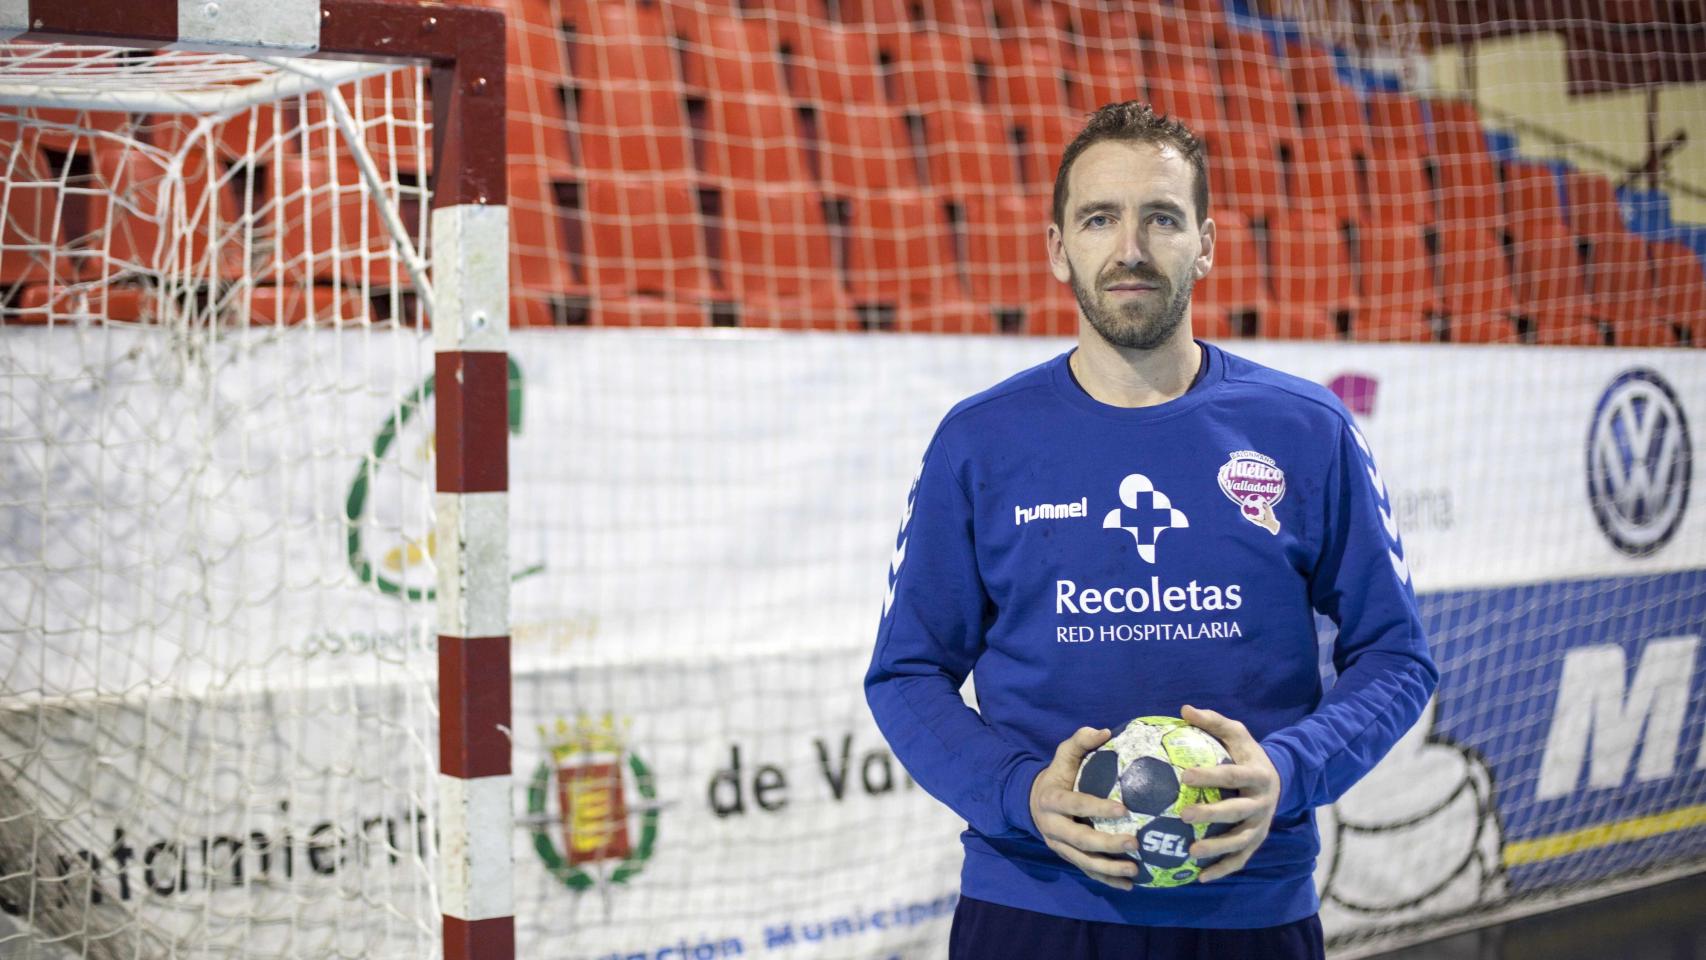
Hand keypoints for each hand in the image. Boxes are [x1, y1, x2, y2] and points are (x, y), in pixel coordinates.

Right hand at [1029, 726, 1140, 890]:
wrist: (1032, 801)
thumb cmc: (1058, 776)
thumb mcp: (1063, 755)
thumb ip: (1080, 741)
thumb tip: (1105, 731)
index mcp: (1052, 801)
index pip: (1075, 805)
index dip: (1097, 808)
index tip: (1124, 809)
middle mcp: (1052, 827)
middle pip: (1080, 840)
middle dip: (1107, 844)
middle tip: (1134, 842)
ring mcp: (1059, 846)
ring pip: (1083, 861)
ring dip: (1109, 868)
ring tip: (1135, 869)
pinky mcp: (1067, 857)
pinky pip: (1087, 871)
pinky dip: (1107, 879)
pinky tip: (1129, 884)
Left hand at [1178, 705, 1280, 882]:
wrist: (1279, 779)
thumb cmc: (1246, 753)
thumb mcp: (1236, 733)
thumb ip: (1212, 721)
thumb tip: (1183, 709)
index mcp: (1257, 774)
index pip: (1232, 775)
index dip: (1210, 776)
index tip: (1185, 776)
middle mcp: (1263, 802)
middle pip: (1237, 811)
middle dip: (1211, 815)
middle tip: (1183, 815)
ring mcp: (1261, 825)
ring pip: (1240, 840)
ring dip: (1217, 848)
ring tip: (1191, 851)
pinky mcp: (1257, 842)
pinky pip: (1240, 859)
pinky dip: (1222, 869)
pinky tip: (1200, 877)